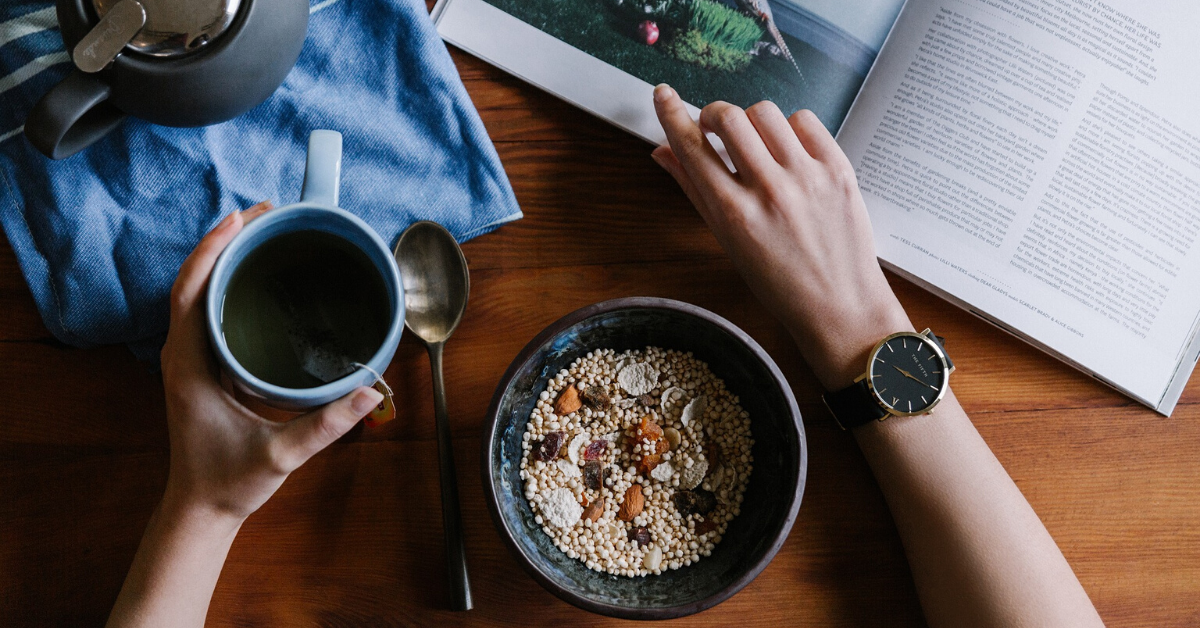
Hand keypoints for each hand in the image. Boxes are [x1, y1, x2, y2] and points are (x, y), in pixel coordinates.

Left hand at [159, 201, 382, 522]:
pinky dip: (228, 283)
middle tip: (267, 213)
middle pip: (194, 281)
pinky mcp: (203, 366)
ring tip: (264, 231)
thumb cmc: (229, 482)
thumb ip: (325, 425)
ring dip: (226, 258)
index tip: (242, 218)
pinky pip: (208, 311)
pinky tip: (258, 276)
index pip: (190, 292)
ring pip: (198, 292)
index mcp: (190, 365)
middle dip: (225, 241)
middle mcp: (184, 354)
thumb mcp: (280, 454)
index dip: (213, 250)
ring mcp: (190, 359)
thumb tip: (370, 391)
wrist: (201, 509)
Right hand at [651, 85, 911, 388]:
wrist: (840, 306)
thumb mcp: (728, 242)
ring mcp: (807, 177)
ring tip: (757, 144)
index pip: (692, 148)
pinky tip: (788, 150)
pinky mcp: (838, 169)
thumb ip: (694, 191)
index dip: (671, 114)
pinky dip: (790, 128)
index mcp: (734, 215)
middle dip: (713, 114)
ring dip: (752, 121)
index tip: (663, 95)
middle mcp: (769, 191)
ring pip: (765, 112)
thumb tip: (663, 152)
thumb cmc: (780, 283)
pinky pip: (805, 120)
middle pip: (728, 117)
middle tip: (715, 128)